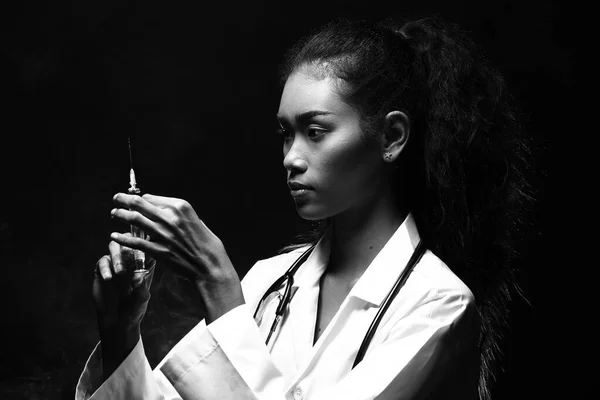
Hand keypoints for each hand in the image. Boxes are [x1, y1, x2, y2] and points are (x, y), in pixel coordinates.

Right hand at [93, 237, 154, 378]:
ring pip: (115, 246)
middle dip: (128, 245)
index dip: (145, 242)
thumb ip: (141, 288)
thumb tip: (138, 277)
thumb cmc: (135, 309)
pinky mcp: (102, 269)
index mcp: (145, 263)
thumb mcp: (141, 299)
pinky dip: (105, 268)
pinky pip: (102, 261)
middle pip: (129, 240)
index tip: (143, 246)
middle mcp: (131, 260)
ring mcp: (116, 263)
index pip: (147, 245)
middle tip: (128, 256)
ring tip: (120, 272)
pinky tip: (108, 278)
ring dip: (117, 256)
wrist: (118, 322)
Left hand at [109, 193, 243, 322]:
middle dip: (124, 199)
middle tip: (116, 198)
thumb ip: (180, 215)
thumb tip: (166, 210)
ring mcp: (163, 234)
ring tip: (114, 214)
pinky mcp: (159, 250)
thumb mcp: (197, 221)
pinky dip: (123, 238)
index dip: (141, 198)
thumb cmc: (207, 244)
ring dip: (121, 215)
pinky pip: (136, 242)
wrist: (209, 265)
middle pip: (140, 204)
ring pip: (134, 220)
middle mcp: (170, 217)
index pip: (153, 197)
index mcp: (181, 207)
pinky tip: (114, 236)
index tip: (135, 200)